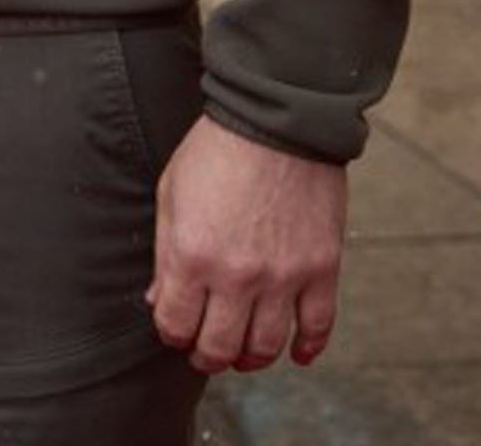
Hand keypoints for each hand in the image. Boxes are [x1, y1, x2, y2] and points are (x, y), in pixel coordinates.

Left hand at [148, 117, 346, 372]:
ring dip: (251, 359)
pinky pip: (317, 327)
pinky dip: (307, 348)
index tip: (177, 329)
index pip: (175, 325)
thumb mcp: (171, 194)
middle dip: (208, 356)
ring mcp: (283, 276)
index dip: (172, 334)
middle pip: (219, 347)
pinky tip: (296, 353)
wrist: (276, 121)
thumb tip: (159, 301)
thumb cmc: (216, 152)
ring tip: (244, 354)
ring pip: (266, 346)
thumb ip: (164, 254)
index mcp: (190, 255)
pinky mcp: (322, 269)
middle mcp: (236, 275)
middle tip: (207, 352)